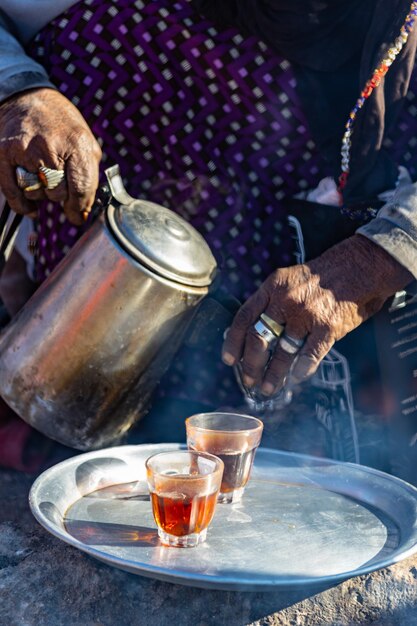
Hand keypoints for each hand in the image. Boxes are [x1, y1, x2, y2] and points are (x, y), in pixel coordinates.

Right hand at [0, 87, 101, 223]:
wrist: (26, 97)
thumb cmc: (59, 123)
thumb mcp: (85, 142)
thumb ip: (88, 176)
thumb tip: (83, 212)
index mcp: (77, 143)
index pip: (81, 189)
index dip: (80, 207)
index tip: (78, 214)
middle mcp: (51, 147)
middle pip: (59, 194)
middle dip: (61, 194)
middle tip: (59, 179)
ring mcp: (26, 151)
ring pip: (38, 195)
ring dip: (42, 192)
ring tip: (43, 173)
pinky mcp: (5, 154)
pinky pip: (14, 194)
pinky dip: (24, 205)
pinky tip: (31, 207)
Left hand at [222, 235, 412, 394]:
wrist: (361, 266)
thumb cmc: (325, 275)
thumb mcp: (290, 279)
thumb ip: (272, 300)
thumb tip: (255, 330)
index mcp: (272, 286)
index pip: (244, 317)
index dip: (233, 341)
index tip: (229, 360)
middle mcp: (286, 301)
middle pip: (258, 339)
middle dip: (251, 365)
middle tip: (249, 380)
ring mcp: (306, 315)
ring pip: (282, 353)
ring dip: (273, 375)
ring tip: (268, 389)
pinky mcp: (328, 328)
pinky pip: (308, 357)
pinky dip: (301, 371)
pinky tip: (296, 379)